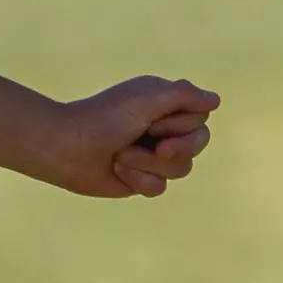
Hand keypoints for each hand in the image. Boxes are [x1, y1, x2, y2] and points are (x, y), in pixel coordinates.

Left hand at [36, 77, 219, 198]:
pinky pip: (160, 187)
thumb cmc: (103, 119)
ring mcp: (153, 154)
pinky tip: (117, 170)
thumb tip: (216, 100)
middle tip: (155, 145)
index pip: (200, 117)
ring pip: (181, 168)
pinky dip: (138, 179)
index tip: (152, 121)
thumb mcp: (146, 100)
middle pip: (198, 143)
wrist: (66, 149)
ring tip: (121, 156)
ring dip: (148, 163)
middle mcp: (162, 127)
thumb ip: (183, 96)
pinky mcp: (141, 178)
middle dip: (175, 148)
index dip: (181, 124)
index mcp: (163, 102)